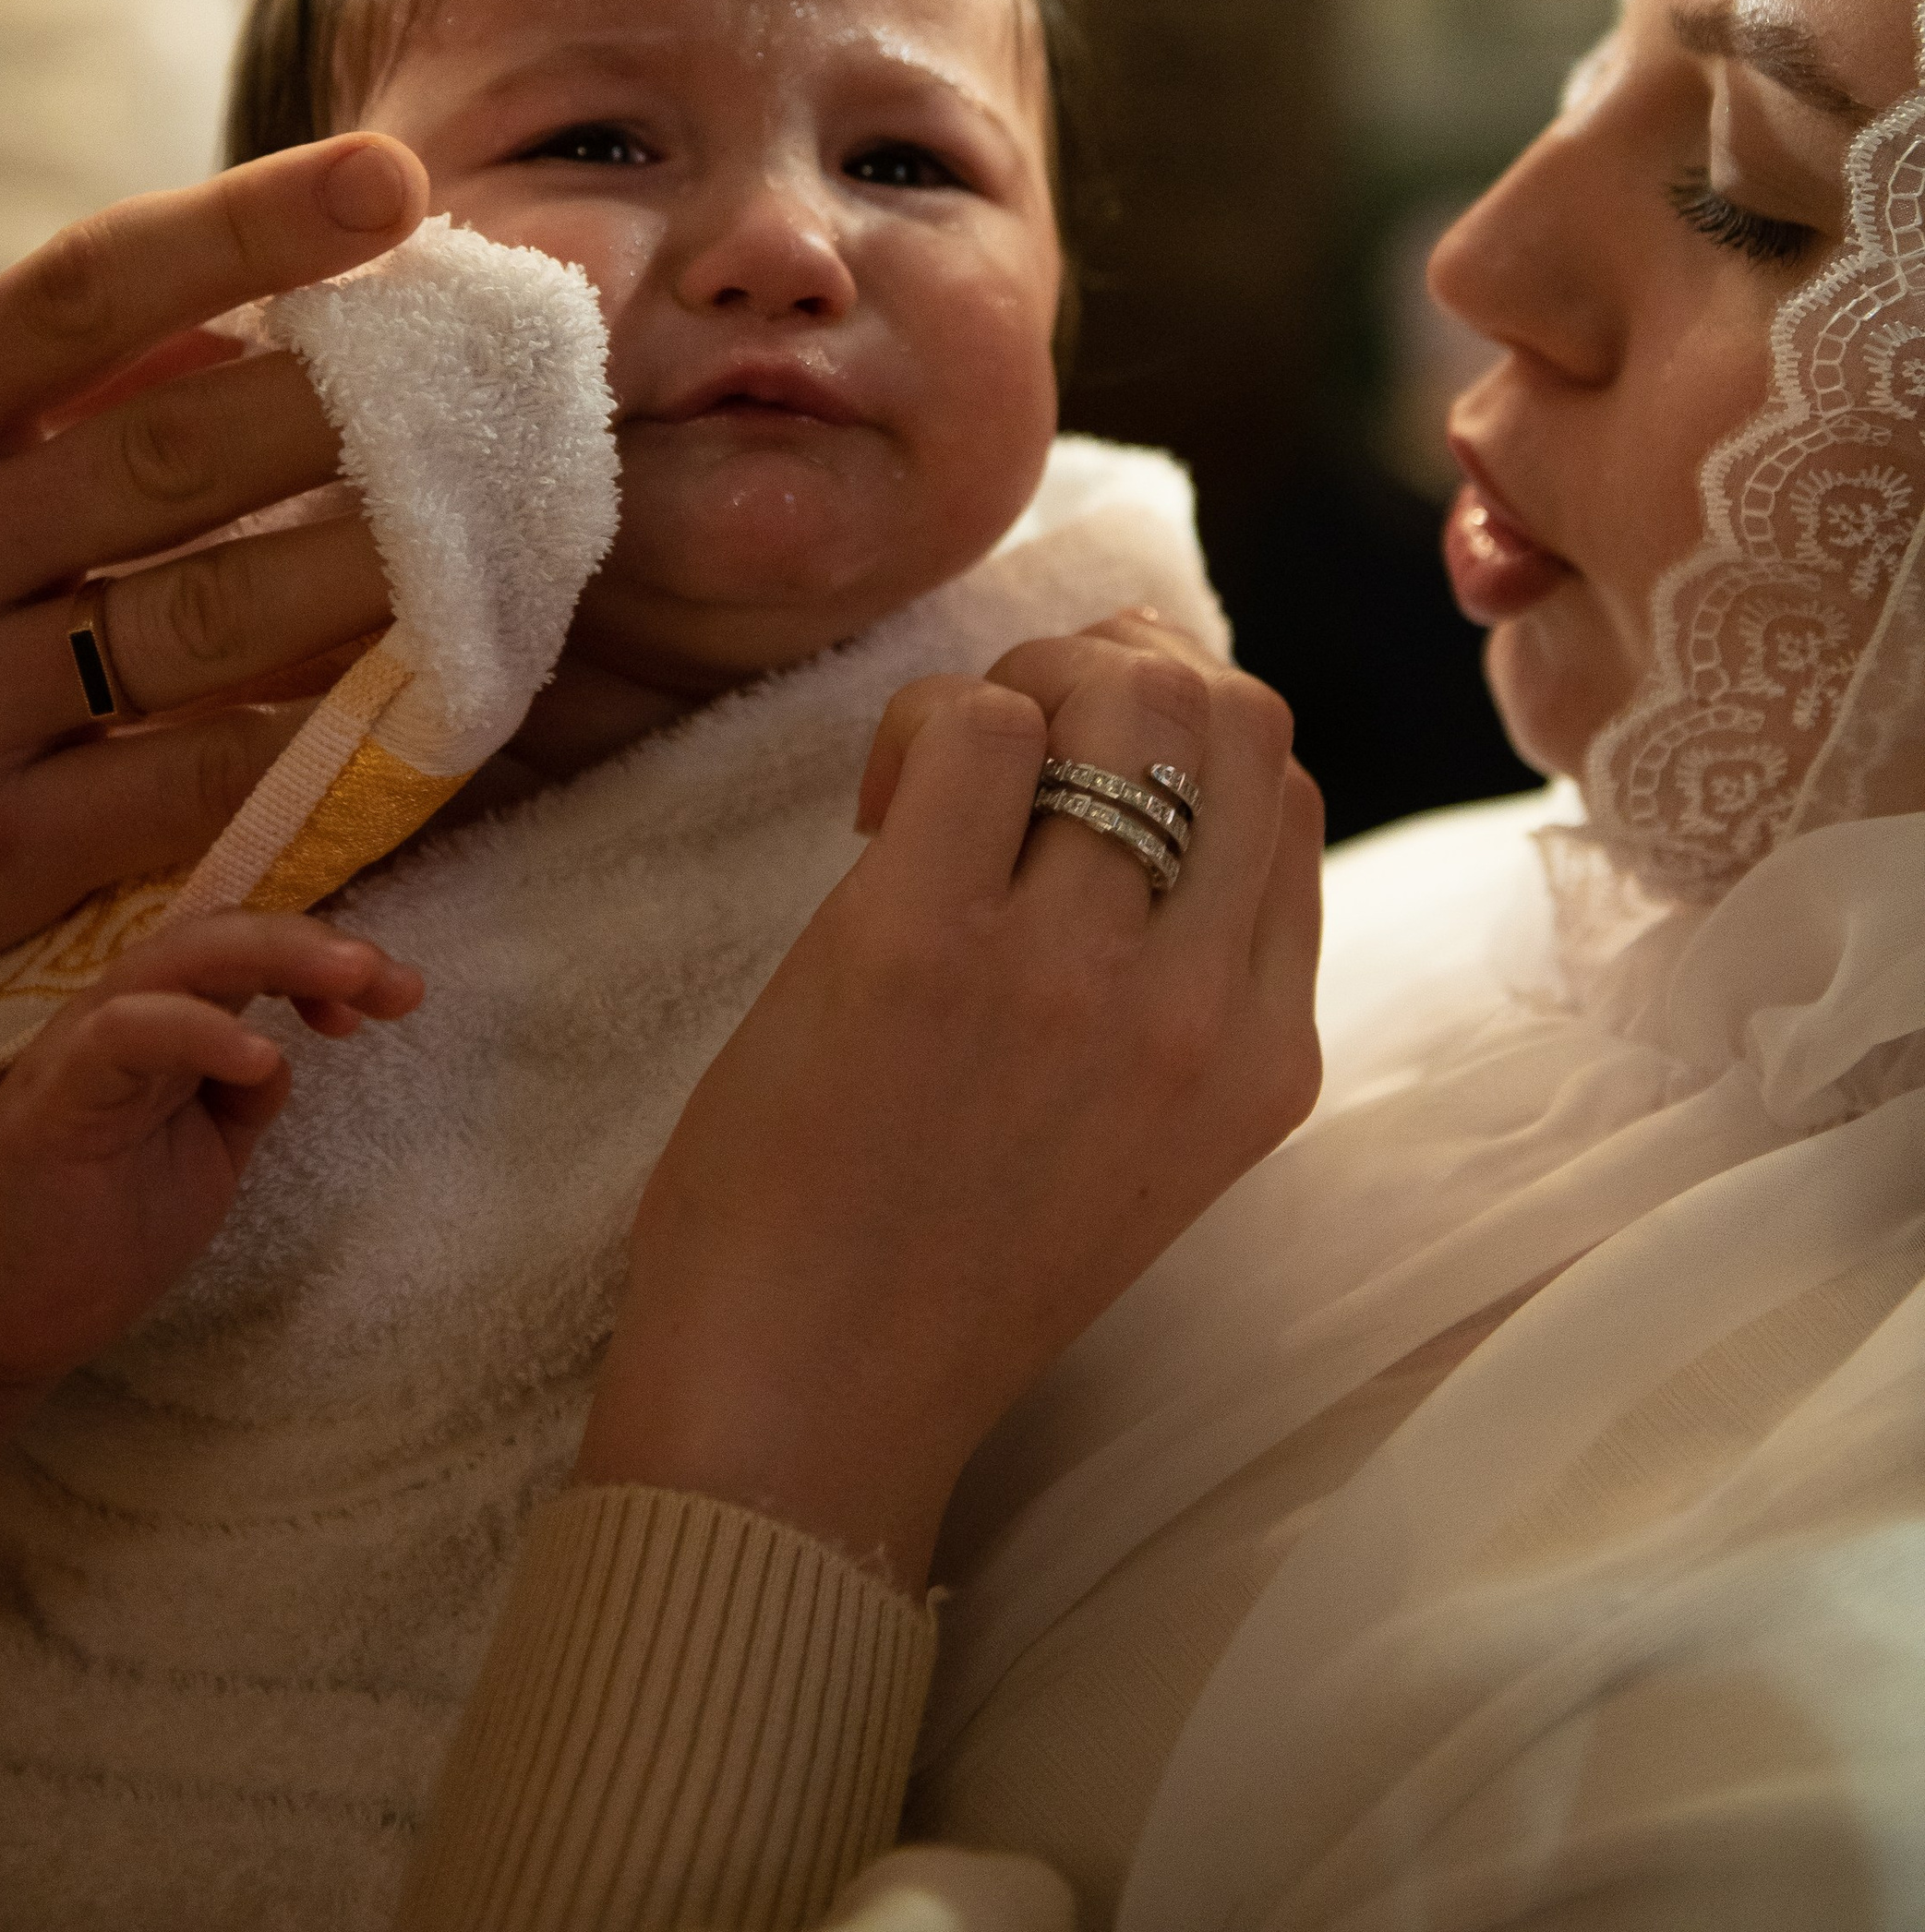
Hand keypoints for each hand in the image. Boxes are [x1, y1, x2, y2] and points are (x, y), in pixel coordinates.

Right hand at [0, 134, 426, 1155]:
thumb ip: (3, 409)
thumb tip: (222, 325)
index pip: (81, 290)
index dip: (251, 226)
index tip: (395, 180)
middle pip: (181, 455)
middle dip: (364, 410)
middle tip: (513, 374)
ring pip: (209, 627)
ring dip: (374, 577)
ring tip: (505, 533)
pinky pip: (181, 794)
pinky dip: (305, 754)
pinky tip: (407, 722)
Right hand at [0, 913, 421, 1394]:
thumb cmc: (95, 1226)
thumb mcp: (205, 1155)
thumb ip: (246, 1096)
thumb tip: (293, 1048)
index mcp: (169, 1021)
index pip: (253, 956)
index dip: (328, 961)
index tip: (397, 997)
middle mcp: (130, 1012)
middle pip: (226, 938)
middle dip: (317, 944)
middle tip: (390, 973)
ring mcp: (87, 1044)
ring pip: (180, 959)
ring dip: (274, 958)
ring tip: (349, 981)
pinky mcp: (53, 1093)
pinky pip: (125, 1032)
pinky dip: (196, 1028)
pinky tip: (258, 1055)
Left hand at [580, 614, 1320, 1586]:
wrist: (805, 1417)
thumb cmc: (936, 1263)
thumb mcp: (1137, 1133)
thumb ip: (1176, 973)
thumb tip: (1147, 737)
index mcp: (1263, 1059)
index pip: (1285, 790)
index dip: (1180, 727)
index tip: (1076, 774)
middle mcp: (1194, 1011)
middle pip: (1229, 709)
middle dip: (1116, 672)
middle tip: (1011, 745)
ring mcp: (1067, 976)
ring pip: (1119, 693)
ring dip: (1020, 685)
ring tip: (937, 776)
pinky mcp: (920, 943)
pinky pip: (973, 723)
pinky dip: (921, 725)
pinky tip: (874, 821)